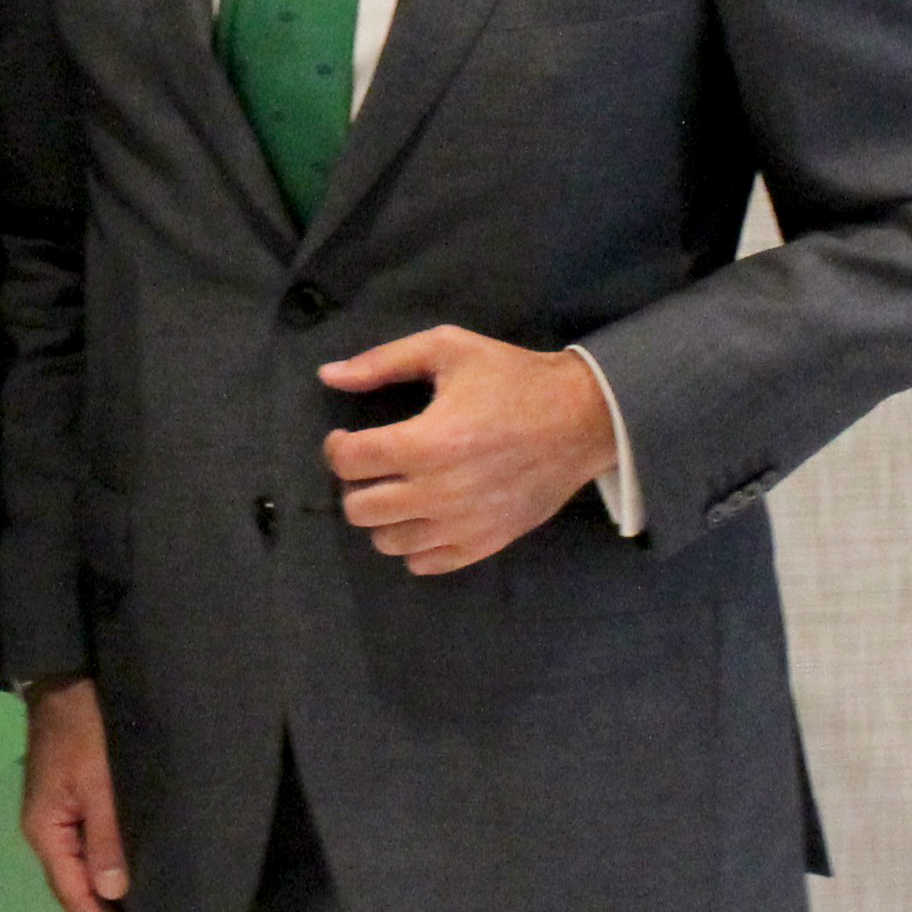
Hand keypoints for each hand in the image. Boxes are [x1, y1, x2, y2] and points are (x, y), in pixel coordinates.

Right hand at [19, 675, 133, 911]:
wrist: (68, 680)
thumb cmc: (84, 730)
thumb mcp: (99, 781)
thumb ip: (106, 836)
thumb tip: (112, 893)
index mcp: (46, 832)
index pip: (76, 898)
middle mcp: (47, 833)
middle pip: (77, 893)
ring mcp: (58, 820)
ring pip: (84, 876)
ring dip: (110, 905)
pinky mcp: (72, 806)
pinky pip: (90, 855)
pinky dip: (111, 878)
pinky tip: (133, 887)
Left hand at [319, 326, 618, 575]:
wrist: (583, 419)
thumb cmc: (513, 379)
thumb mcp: (448, 348)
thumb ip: (383, 361)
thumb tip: (328, 375)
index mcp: (425, 442)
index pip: (348, 462)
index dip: (336, 447)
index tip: (346, 437)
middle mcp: (439, 492)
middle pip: (359, 509)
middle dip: (355, 484)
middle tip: (373, 465)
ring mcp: (463, 525)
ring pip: (387, 542)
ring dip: (382, 516)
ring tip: (398, 489)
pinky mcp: (485, 543)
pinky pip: (425, 563)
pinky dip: (414, 544)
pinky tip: (425, 514)